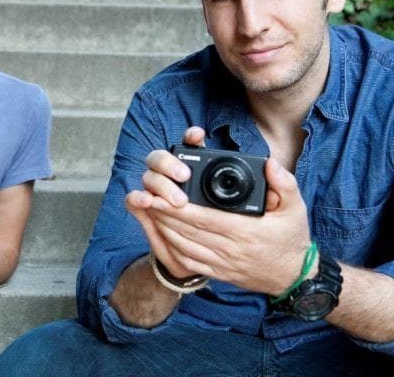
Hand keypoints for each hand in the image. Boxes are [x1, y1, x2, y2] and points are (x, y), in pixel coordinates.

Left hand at [126, 127, 312, 293]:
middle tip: (146, 197)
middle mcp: (230, 249)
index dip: (178, 208)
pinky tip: (161, 232)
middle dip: (163, 214)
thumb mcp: (296, 208)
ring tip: (148, 210)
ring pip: (183, 245)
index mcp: (245, 231)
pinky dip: (170, 247)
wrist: (293, 276)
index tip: (160, 195)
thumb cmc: (291, 238)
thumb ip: (284, 184)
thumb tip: (269, 164)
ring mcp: (221, 263)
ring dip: (162, 228)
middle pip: (187, 230)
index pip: (204, 218)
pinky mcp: (216, 271)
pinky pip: (187, 260)